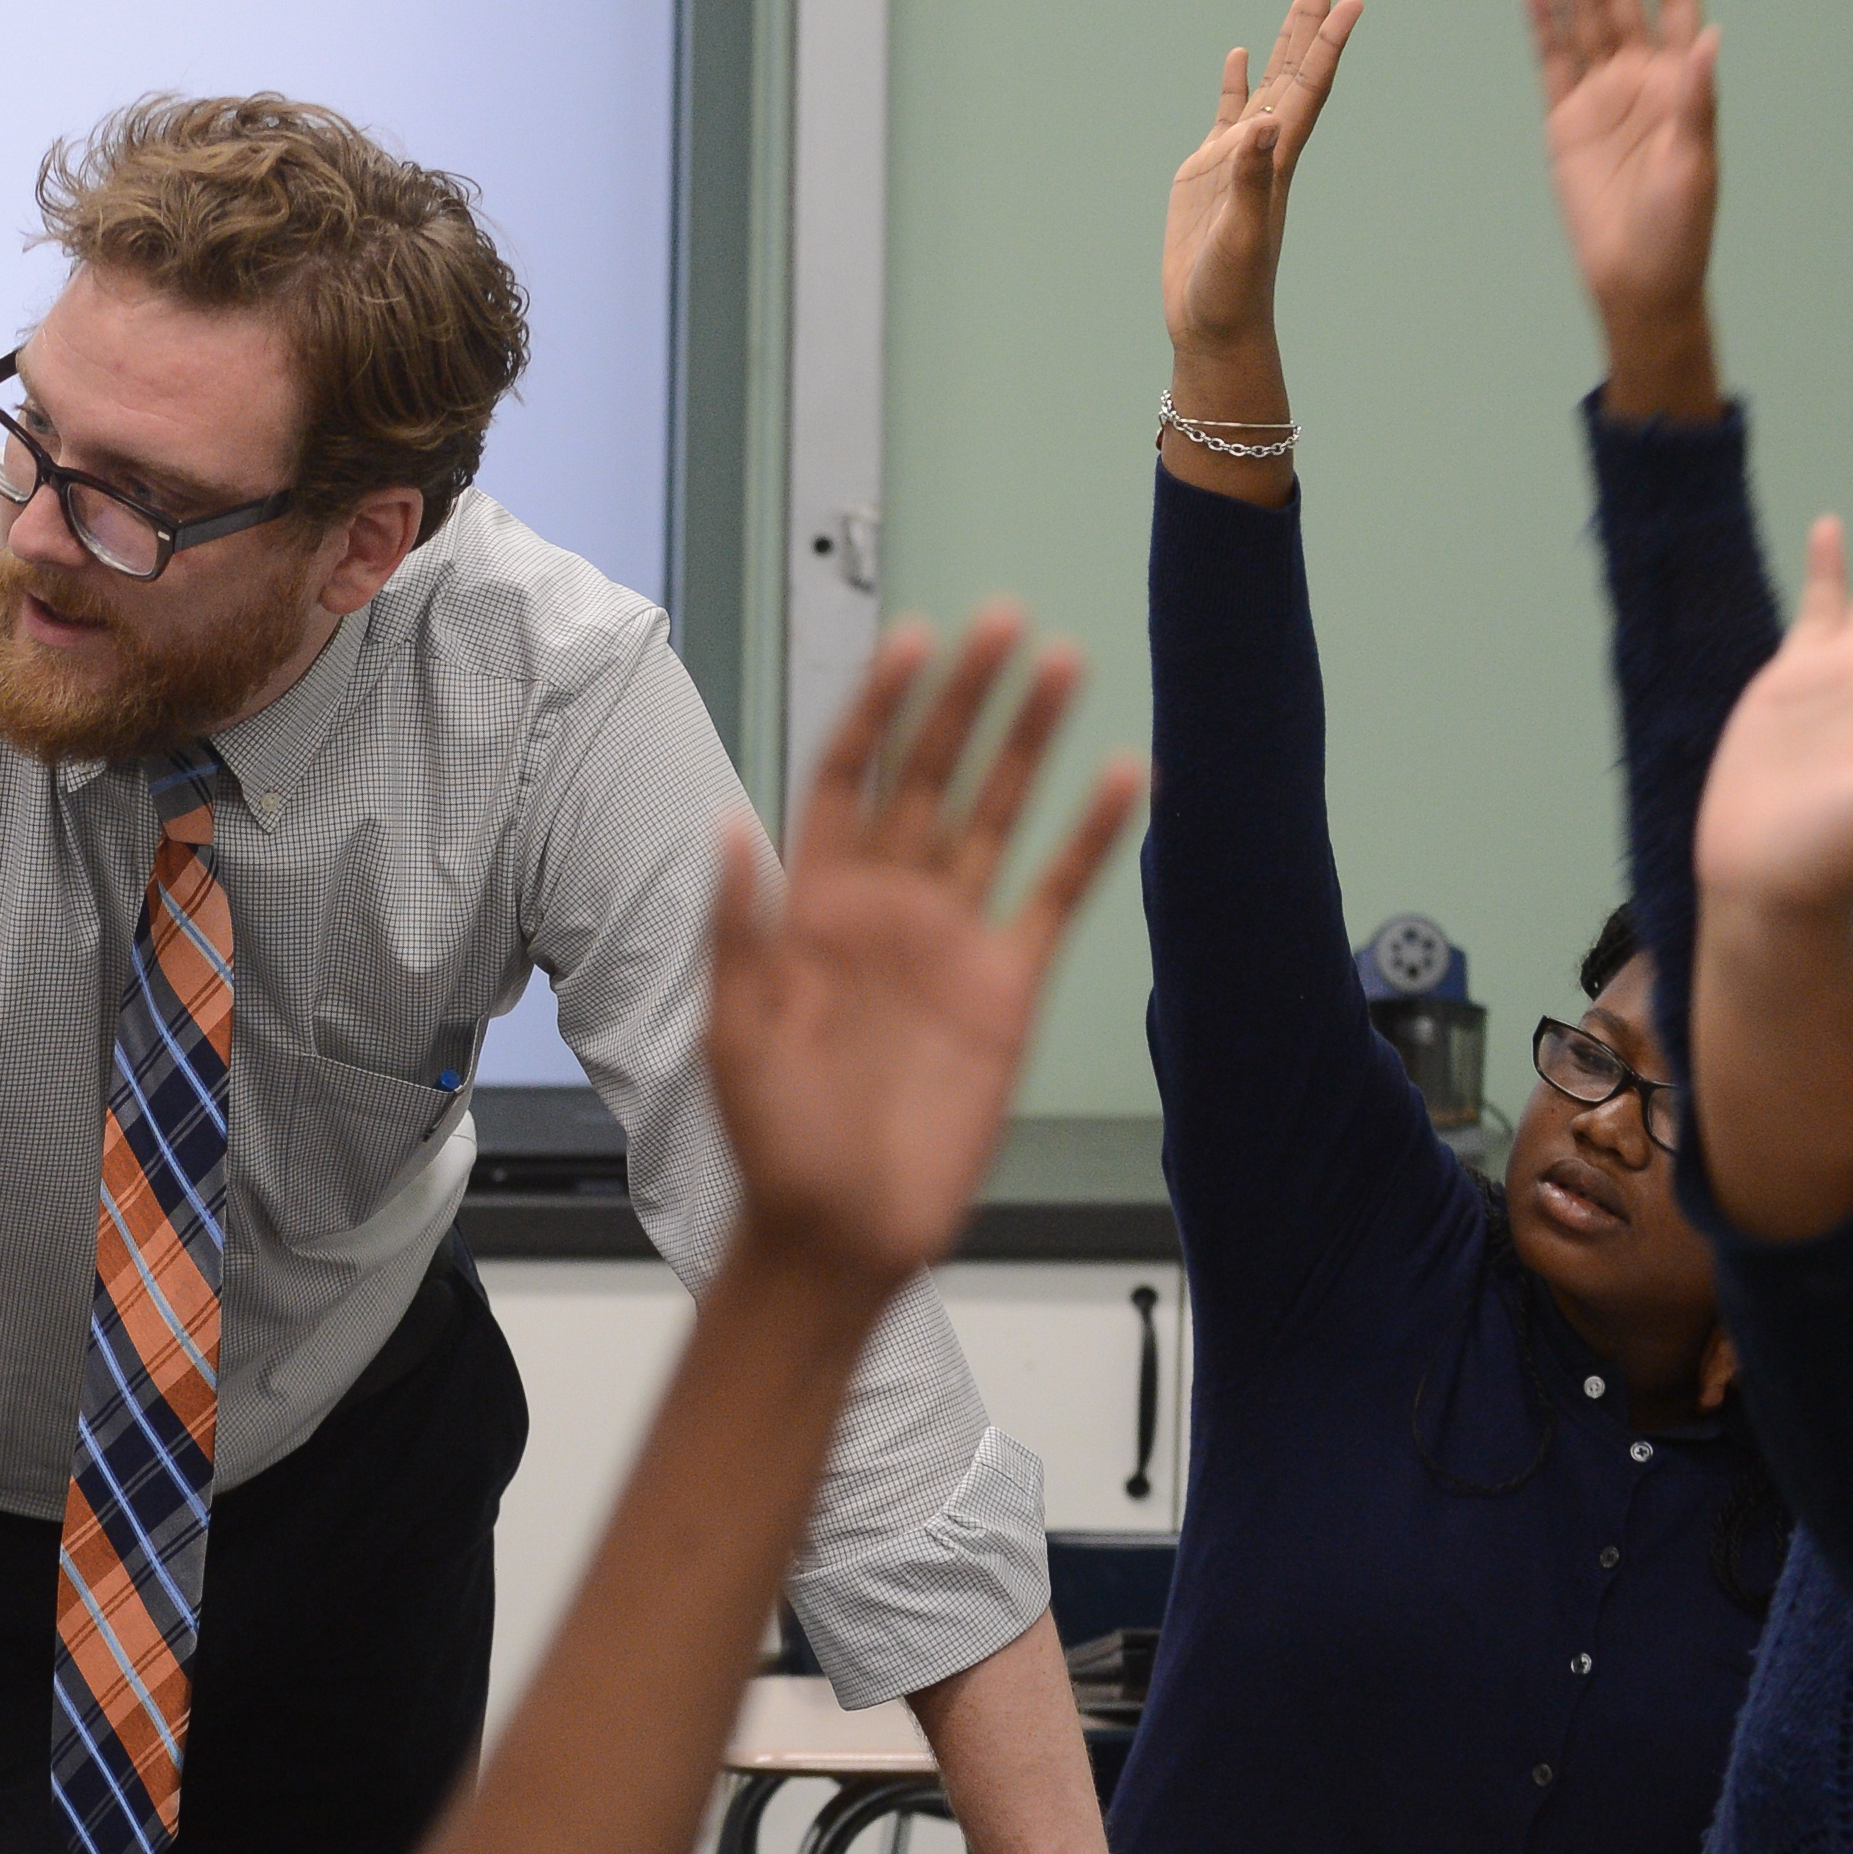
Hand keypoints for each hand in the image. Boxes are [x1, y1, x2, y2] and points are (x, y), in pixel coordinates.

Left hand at [710, 612, 1143, 1295]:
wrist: (841, 1232)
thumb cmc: (774, 1143)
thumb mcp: (732, 1034)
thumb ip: (738, 929)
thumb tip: (729, 829)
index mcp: (811, 904)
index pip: (849, 778)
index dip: (878, 711)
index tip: (912, 643)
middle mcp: (886, 905)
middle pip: (932, 775)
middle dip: (964, 698)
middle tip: (1004, 622)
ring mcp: (952, 940)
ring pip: (998, 815)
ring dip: (1031, 741)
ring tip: (1064, 662)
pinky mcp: (1010, 987)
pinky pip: (1057, 894)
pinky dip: (1091, 838)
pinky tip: (1123, 775)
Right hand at [1162, 0, 1363, 361]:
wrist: (1214, 325)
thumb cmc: (1231, 289)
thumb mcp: (1241, 234)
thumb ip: (1250, 179)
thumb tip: (1261, 125)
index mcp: (1278, 158)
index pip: (1309, 87)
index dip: (1329, 43)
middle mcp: (1264, 149)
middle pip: (1294, 71)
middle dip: (1311, 21)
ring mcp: (1236, 159)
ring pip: (1265, 85)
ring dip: (1282, 42)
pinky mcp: (1207, 174)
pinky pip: (1225, 115)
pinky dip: (1233, 84)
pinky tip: (1235, 56)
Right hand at [1522, 0, 1724, 410]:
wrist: (1636, 281)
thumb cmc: (1679, 231)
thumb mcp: (1696, 167)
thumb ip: (1697, 101)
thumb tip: (1709, 39)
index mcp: (1683, 79)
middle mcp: (1643, 76)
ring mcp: (1602, 95)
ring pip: (1582, 13)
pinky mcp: (1565, 121)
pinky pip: (1550, 58)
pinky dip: (1542, 18)